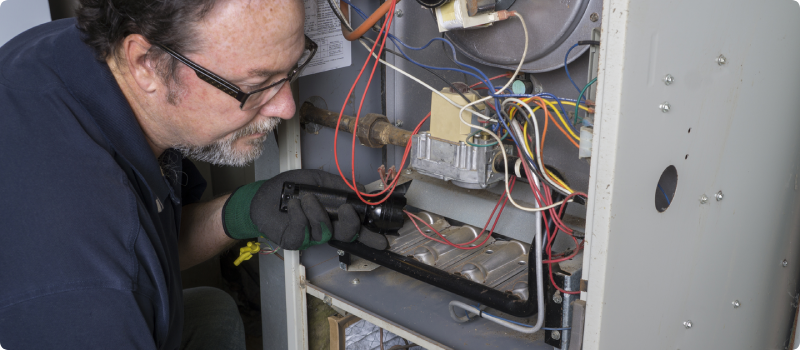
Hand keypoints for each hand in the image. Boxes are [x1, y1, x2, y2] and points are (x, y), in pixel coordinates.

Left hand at [221, 169, 387, 249]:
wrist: (263, 195)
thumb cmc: (290, 188)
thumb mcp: (318, 180)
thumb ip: (340, 185)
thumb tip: (362, 189)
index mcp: (334, 216)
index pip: (356, 229)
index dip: (370, 236)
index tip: (383, 239)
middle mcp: (325, 228)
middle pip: (346, 234)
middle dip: (350, 224)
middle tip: (347, 210)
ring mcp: (310, 237)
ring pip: (324, 231)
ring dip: (316, 212)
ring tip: (306, 197)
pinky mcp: (293, 240)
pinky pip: (302, 231)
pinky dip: (299, 215)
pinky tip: (294, 204)